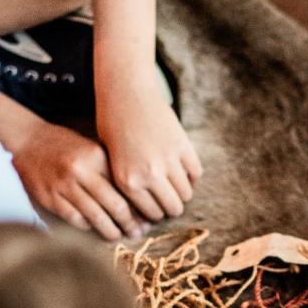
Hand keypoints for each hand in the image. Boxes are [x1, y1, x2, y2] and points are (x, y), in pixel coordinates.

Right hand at [12, 117, 141, 240]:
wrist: (27, 141)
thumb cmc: (67, 146)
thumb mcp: (91, 148)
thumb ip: (111, 169)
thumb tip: (139, 198)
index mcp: (96, 156)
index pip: (125, 186)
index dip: (140, 205)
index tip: (149, 216)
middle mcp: (81, 170)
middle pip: (115, 205)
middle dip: (130, 222)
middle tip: (139, 232)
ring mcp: (64, 186)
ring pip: (96, 216)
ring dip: (111, 230)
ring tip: (120, 236)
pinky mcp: (50, 198)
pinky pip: (75, 219)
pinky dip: (88, 227)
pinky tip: (95, 229)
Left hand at [98, 86, 201, 223]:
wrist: (125, 94)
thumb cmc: (113, 126)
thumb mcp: (112, 161)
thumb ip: (129, 185)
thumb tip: (147, 210)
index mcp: (128, 182)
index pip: (153, 213)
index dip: (157, 213)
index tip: (158, 209)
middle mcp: (149, 175)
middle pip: (173, 207)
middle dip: (172, 207)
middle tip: (170, 201)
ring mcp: (168, 160)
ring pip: (186, 193)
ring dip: (183, 193)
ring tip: (177, 187)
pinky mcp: (183, 146)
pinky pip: (196, 172)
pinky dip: (192, 175)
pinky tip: (184, 171)